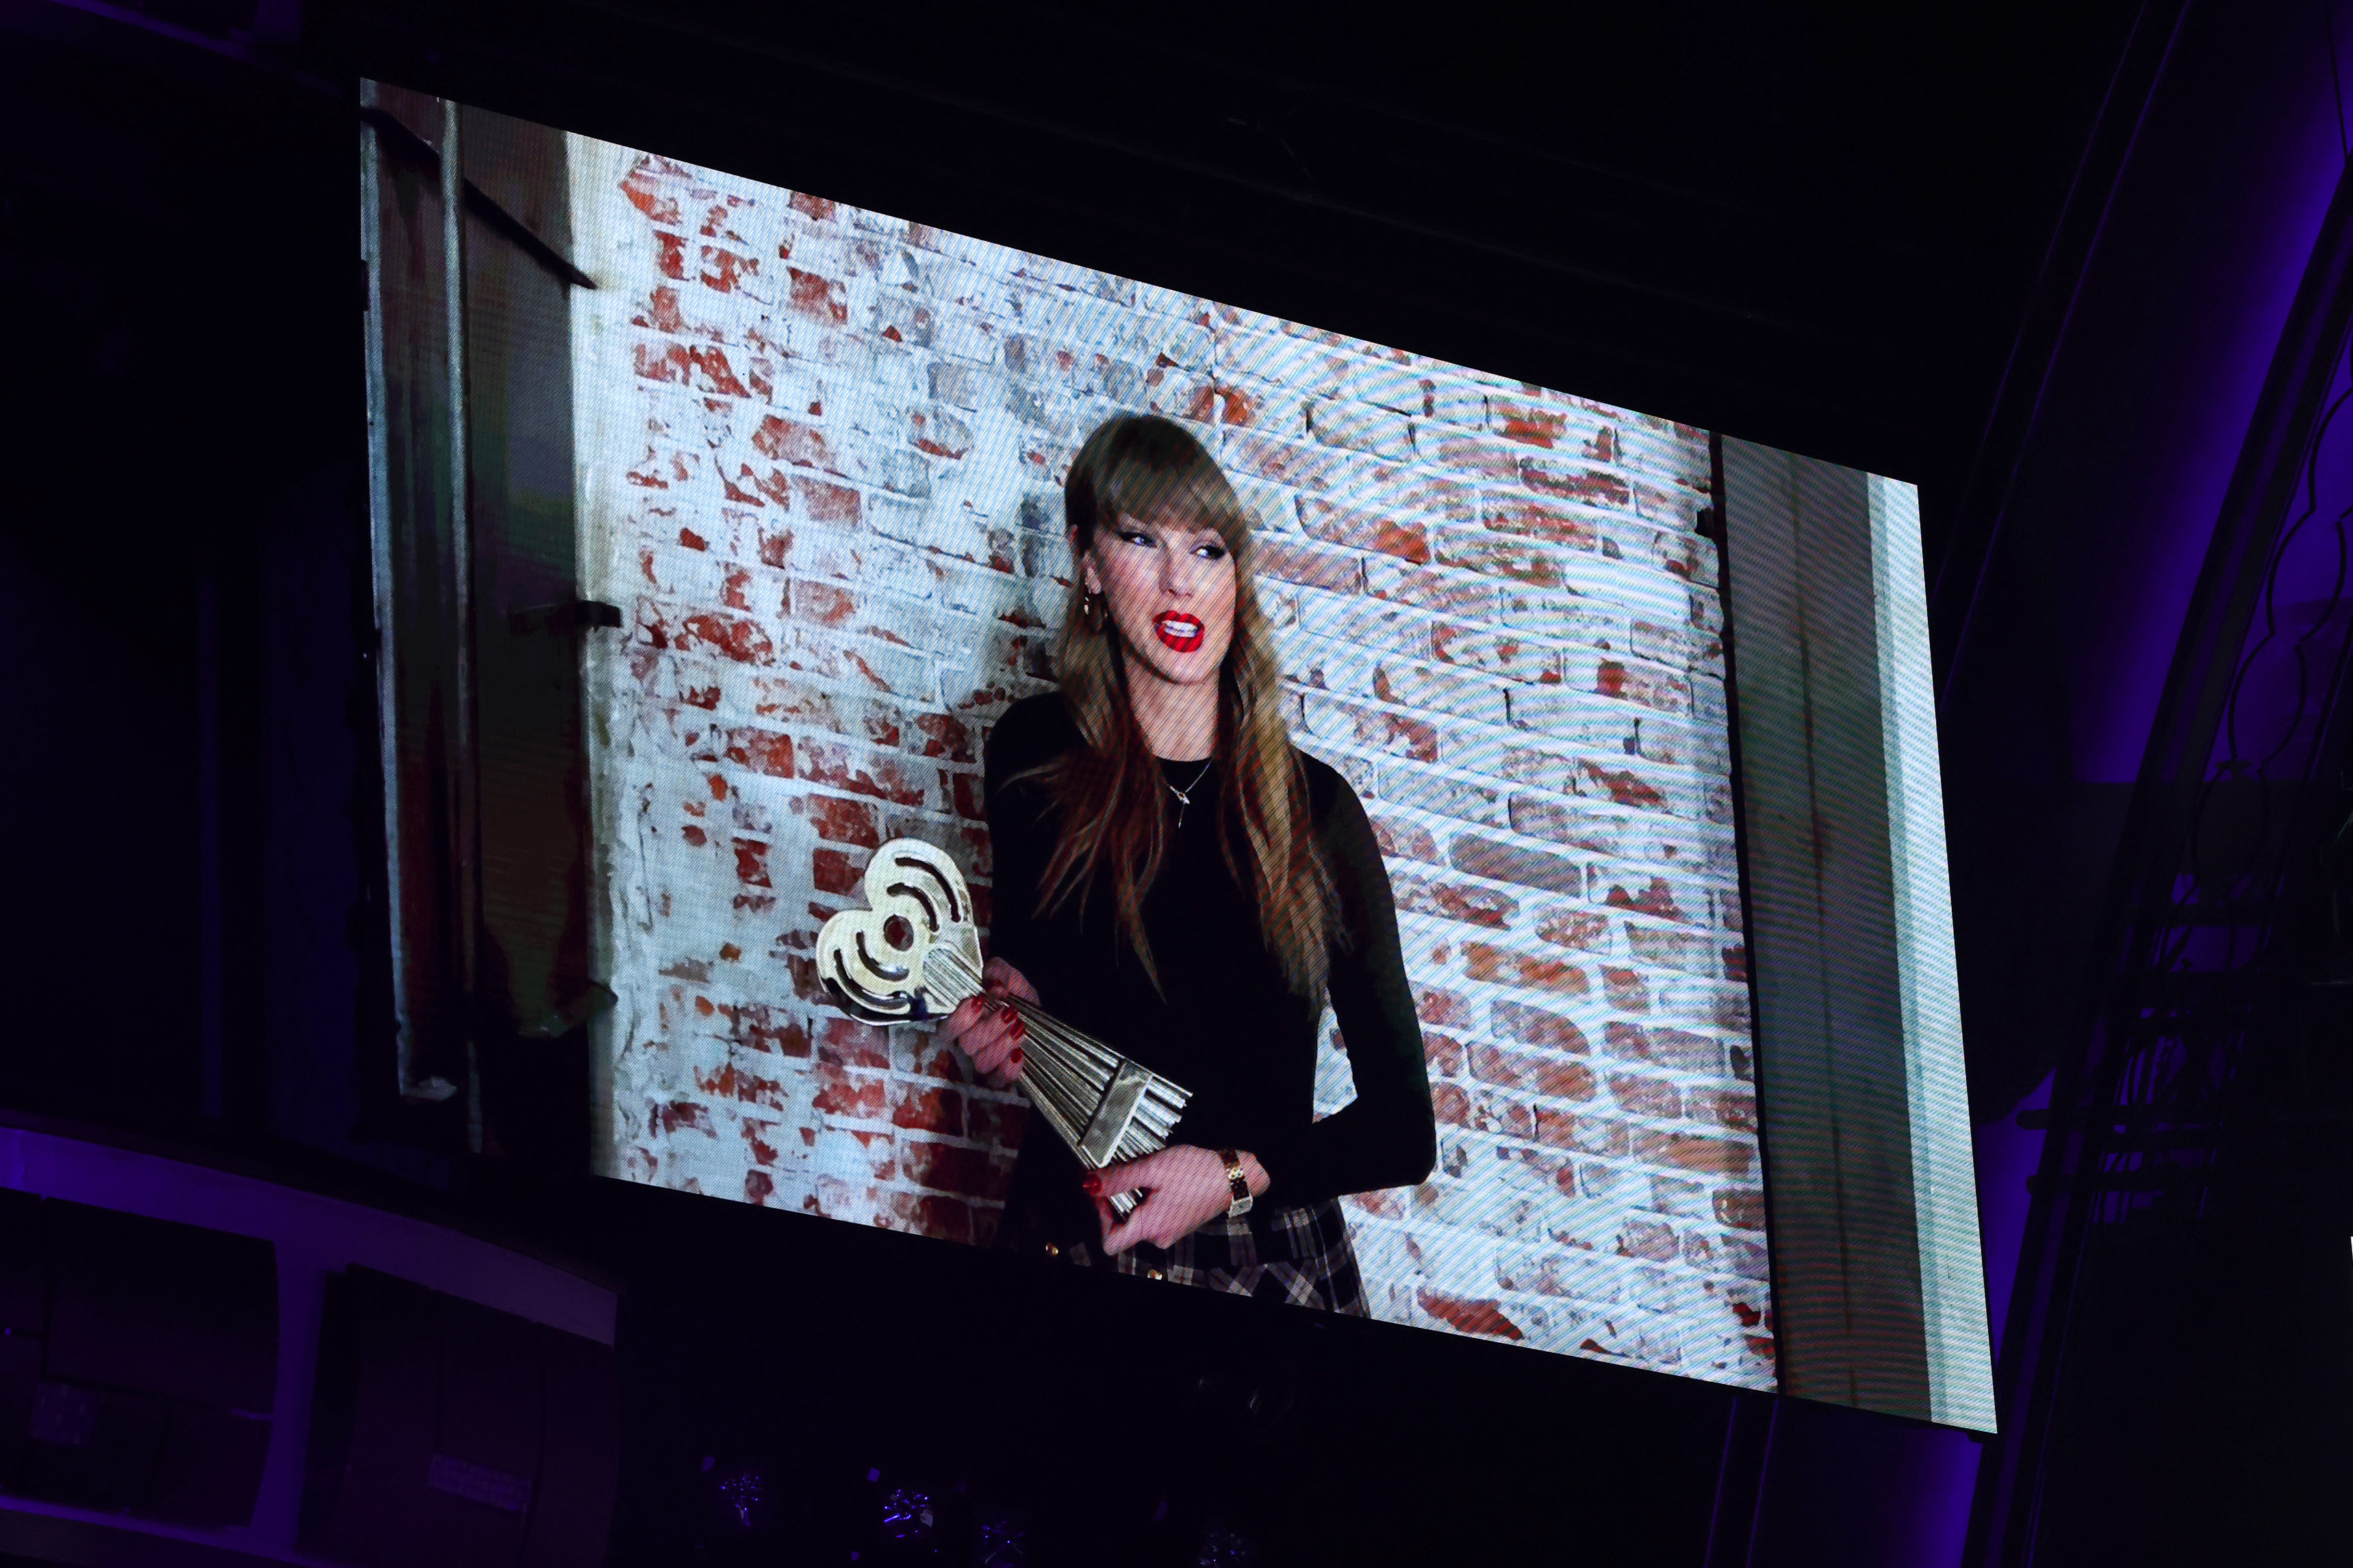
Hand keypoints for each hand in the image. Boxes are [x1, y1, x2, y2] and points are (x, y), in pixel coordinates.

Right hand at [939, 957, 1038, 1089]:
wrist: (1038, 1020)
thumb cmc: (1017, 999)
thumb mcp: (1011, 979)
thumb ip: (999, 972)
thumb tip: (993, 982)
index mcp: (963, 1021)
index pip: (946, 1029)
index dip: (959, 1019)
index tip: (979, 1000)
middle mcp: (969, 1044)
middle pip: (967, 1045)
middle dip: (988, 1029)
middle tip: (1009, 1014)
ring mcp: (984, 1063)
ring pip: (981, 1063)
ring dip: (1001, 1045)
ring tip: (1019, 1029)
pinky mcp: (1000, 1077)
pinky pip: (999, 1080)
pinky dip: (1009, 1068)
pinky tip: (1019, 1054)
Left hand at [1086, 1145, 1268, 1254]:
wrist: (1234, 1175)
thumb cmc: (1197, 1172)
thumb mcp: (1151, 1169)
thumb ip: (1117, 1178)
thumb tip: (1089, 1184)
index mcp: (1149, 1228)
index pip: (1109, 1240)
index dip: (1099, 1216)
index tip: (1102, 1192)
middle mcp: (1159, 1236)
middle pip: (1123, 1225)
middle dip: (1118, 1198)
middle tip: (1124, 1171)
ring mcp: (1170, 1230)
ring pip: (1139, 1217)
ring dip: (1135, 1194)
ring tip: (1146, 1170)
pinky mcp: (1179, 1221)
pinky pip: (1155, 1213)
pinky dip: (1150, 1196)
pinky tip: (1160, 1176)